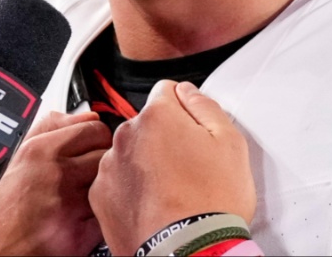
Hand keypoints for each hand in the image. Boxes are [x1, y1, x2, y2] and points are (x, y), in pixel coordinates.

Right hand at [0, 110, 111, 255]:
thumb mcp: (13, 157)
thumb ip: (50, 128)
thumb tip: (85, 114)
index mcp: (38, 151)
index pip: (94, 128)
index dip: (97, 137)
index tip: (91, 145)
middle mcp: (55, 176)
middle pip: (106, 154)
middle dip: (103, 161)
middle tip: (88, 173)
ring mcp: (69, 207)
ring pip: (109, 183)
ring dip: (103, 188)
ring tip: (83, 194)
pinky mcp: (78, 236)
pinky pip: (105, 215)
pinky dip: (99, 216)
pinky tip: (81, 217)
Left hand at [89, 81, 255, 256]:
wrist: (186, 250)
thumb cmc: (209, 203)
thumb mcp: (230, 142)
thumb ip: (206, 106)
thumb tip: (189, 92)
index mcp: (158, 116)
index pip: (167, 91)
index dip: (185, 110)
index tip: (193, 130)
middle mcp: (127, 136)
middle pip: (147, 123)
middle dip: (164, 138)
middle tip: (189, 167)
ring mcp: (110, 166)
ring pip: (130, 152)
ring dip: (146, 163)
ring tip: (173, 190)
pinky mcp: (101, 195)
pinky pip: (117, 180)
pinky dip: (131, 188)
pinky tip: (154, 203)